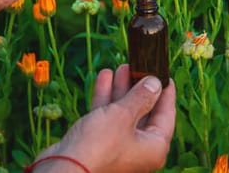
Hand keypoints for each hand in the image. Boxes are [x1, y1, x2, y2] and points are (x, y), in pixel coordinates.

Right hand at [35, 65, 175, 171]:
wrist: (62, 168)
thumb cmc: (98, 145)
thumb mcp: (123, 115)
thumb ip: (141, 97)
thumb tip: (155, 83)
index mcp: (155, 147)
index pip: (166, 114)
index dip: (165, 92)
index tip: (163, 74)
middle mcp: (140, 149)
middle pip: (144, 112)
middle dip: (139, 87)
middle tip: (139, 66)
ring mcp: (119, 147)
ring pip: (124, 113)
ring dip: (122, 90)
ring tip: (121, 67)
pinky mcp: (100, 144)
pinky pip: (107, 119)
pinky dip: (106, 99)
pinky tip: (104, 77)